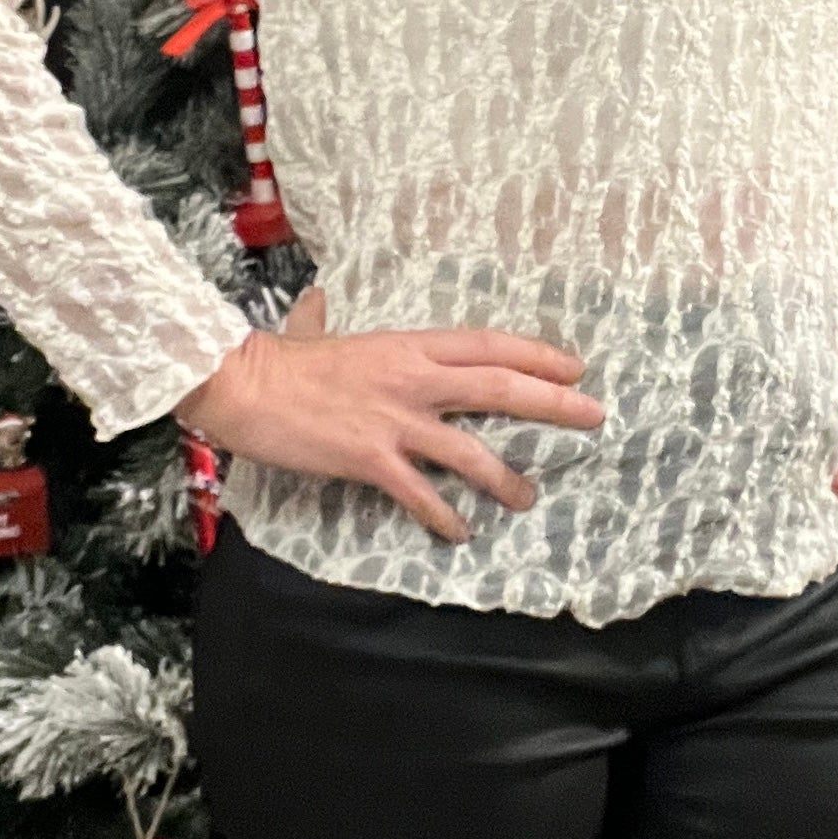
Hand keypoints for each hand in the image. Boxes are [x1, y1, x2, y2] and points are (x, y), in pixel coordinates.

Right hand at [174, 284, 604, 544]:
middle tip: (594, 417)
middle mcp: (413, 379)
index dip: (537, 355)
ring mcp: (394, 420)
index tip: (574, 367)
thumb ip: (327, 320)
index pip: (488, 346)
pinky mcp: (371, 459)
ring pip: (470, 451)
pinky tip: (460, 533)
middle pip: (500, 387)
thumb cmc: (281, 359)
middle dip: (553, 403)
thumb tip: (320, 305)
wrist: (243, 385)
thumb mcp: (318, 331)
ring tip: (528, 498)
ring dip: (506, 478)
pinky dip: (444, 516)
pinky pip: (421, 493)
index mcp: (408, 345)